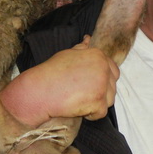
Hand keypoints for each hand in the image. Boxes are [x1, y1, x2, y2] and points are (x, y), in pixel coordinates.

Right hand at [2, 36, 119, 125]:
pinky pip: (101, 112)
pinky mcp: (99, 102)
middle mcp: (103, 68)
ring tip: (78, 100)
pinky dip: (90, 115)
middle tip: (81, 94)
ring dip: (96, 103)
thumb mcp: (67, 54)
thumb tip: (88, 39)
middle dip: (100, 92)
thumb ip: (82, 49)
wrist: (40, 91)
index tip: (87, 85)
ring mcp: (102, 85)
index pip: (113, 70)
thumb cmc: (51, 73)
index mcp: (98, 56)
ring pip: (109, 99)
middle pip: (112, 86)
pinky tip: (77, 108)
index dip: (101, 81)